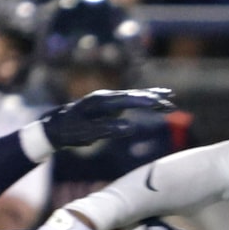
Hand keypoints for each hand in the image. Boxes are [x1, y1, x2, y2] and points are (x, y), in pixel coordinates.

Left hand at [39, 87, 176, 153]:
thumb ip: (108, 130)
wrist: (56, 125)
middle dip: (153, 98)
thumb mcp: (88, 134)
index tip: (160, 103)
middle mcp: (105, 96)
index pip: (127, 100)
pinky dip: (143, 99)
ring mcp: (107, 98)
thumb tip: (130, 127)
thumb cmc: (71, 131)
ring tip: (169, 97)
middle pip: (133, 95)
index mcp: (101, 102)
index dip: (144, 101)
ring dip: (151, 97)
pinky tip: (153, 99)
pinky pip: (129, 99)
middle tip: (171, 103)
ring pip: (133, 95)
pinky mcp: (109, 103)